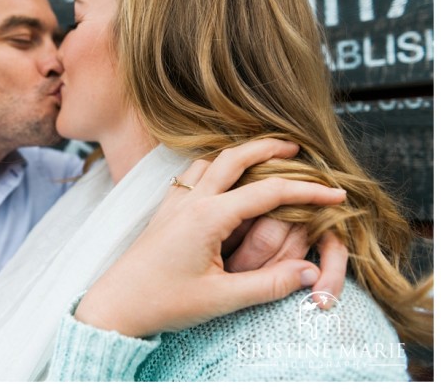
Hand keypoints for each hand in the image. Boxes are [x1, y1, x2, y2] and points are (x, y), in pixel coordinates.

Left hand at [73, 139, 346, 336]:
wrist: (116, 304)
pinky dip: (211, 165)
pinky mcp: (164, 210)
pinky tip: (218, 177)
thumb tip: (309, 273)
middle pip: (235, 158)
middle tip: (296, 148)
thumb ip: (268, 284)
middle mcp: (192, 201)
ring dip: (237, 153)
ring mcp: (175, 202)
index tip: (335, 195)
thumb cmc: (163, 301)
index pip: (269, 193)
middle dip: (268, 147)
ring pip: (209, 161)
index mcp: (209, 217)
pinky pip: (190, 174)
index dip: (307, 193)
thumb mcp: (221, 299)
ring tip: (260, 156)